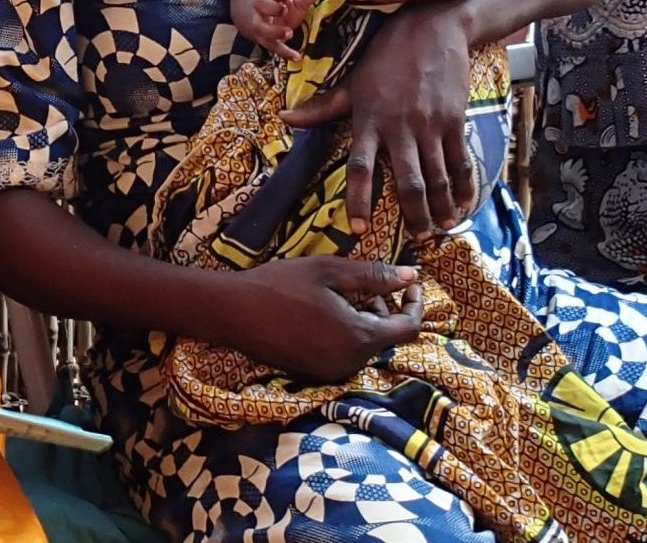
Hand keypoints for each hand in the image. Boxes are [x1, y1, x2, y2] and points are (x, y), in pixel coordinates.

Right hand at [214, 257, 422, 382]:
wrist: (232, 311)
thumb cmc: (280, 284)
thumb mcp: (330, 271)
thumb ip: (374, 275)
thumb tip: (412, 276)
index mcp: (359, 337)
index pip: (408, 327)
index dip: (414, 303)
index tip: (409, 283)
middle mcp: (350, 363)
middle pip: (385, 338)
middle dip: (384, 310)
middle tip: (365, 283)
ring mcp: (330, 372)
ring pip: (364, 347)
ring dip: (363, 322)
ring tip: (341, 295)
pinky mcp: (313, 375)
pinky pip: (343, 355)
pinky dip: (345, 335)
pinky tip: (324, 313)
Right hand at [237, 0, 320, 61]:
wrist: (267, 20)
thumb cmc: (284, 8)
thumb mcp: (295, 0)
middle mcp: (260, 10)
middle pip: (259, 3)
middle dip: (272, 7)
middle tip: (283, 10)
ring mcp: (260, 25)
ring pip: (259, 26)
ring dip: (274, 30)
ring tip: (288, 33)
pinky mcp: (266, 41)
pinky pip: (272, 47)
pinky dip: (284, 52)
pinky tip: (296, 56)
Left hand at [282, 1, 482, 237]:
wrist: (431, 28)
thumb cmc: (385, 56)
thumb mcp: (352, 81)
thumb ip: (322, 107)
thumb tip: (284, 119)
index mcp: (369, 120)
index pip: (360, 167)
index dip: (359, 199)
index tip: (358, 228)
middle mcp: (400, 127)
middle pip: (409, 183)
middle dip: (414, 215)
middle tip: (417, 239)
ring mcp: (430, 125)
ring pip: (438, 178)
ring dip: (440, 208)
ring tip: (440, 228)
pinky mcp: (454, 120)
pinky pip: (460, 162)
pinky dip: (464, 187)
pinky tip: (464, 205)